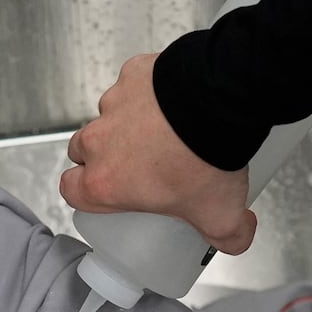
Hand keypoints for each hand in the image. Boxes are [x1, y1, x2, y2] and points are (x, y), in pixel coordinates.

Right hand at [61, 53, 257, 254]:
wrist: (219, 102)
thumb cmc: (204, 159)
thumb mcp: (220, 217)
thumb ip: (229, 237)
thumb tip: (239, 236)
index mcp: (105, 183)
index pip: (71, 192)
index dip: (85, 194)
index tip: (107, 195)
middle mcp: (99, 142)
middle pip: (83, 152)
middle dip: (105, 158)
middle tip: (140, 166)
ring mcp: (113, 105)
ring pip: (108, 118)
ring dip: (129, 125)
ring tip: (167, 131)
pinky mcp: (131, 74)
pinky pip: (133, 86)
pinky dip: (150, 94)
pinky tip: (175, 102)